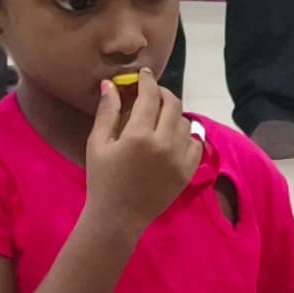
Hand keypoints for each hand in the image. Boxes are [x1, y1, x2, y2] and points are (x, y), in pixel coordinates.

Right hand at [82, 75, 201, 229]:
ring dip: (174, 115)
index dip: (147, 81)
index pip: (150, 96)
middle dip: (162, 93)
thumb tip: (110, 84)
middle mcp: (164, 144)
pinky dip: (186, 137)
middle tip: (153, 93)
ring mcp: (179, 159)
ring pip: (185, 123)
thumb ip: (107, 112)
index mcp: (138, 135)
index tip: (144, 75)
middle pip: (172, 104)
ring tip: (160, 118)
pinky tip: (173, 139)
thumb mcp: (98, 144)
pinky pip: (196, 144)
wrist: (118, 217)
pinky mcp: (188, 172)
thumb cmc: (102, 180)